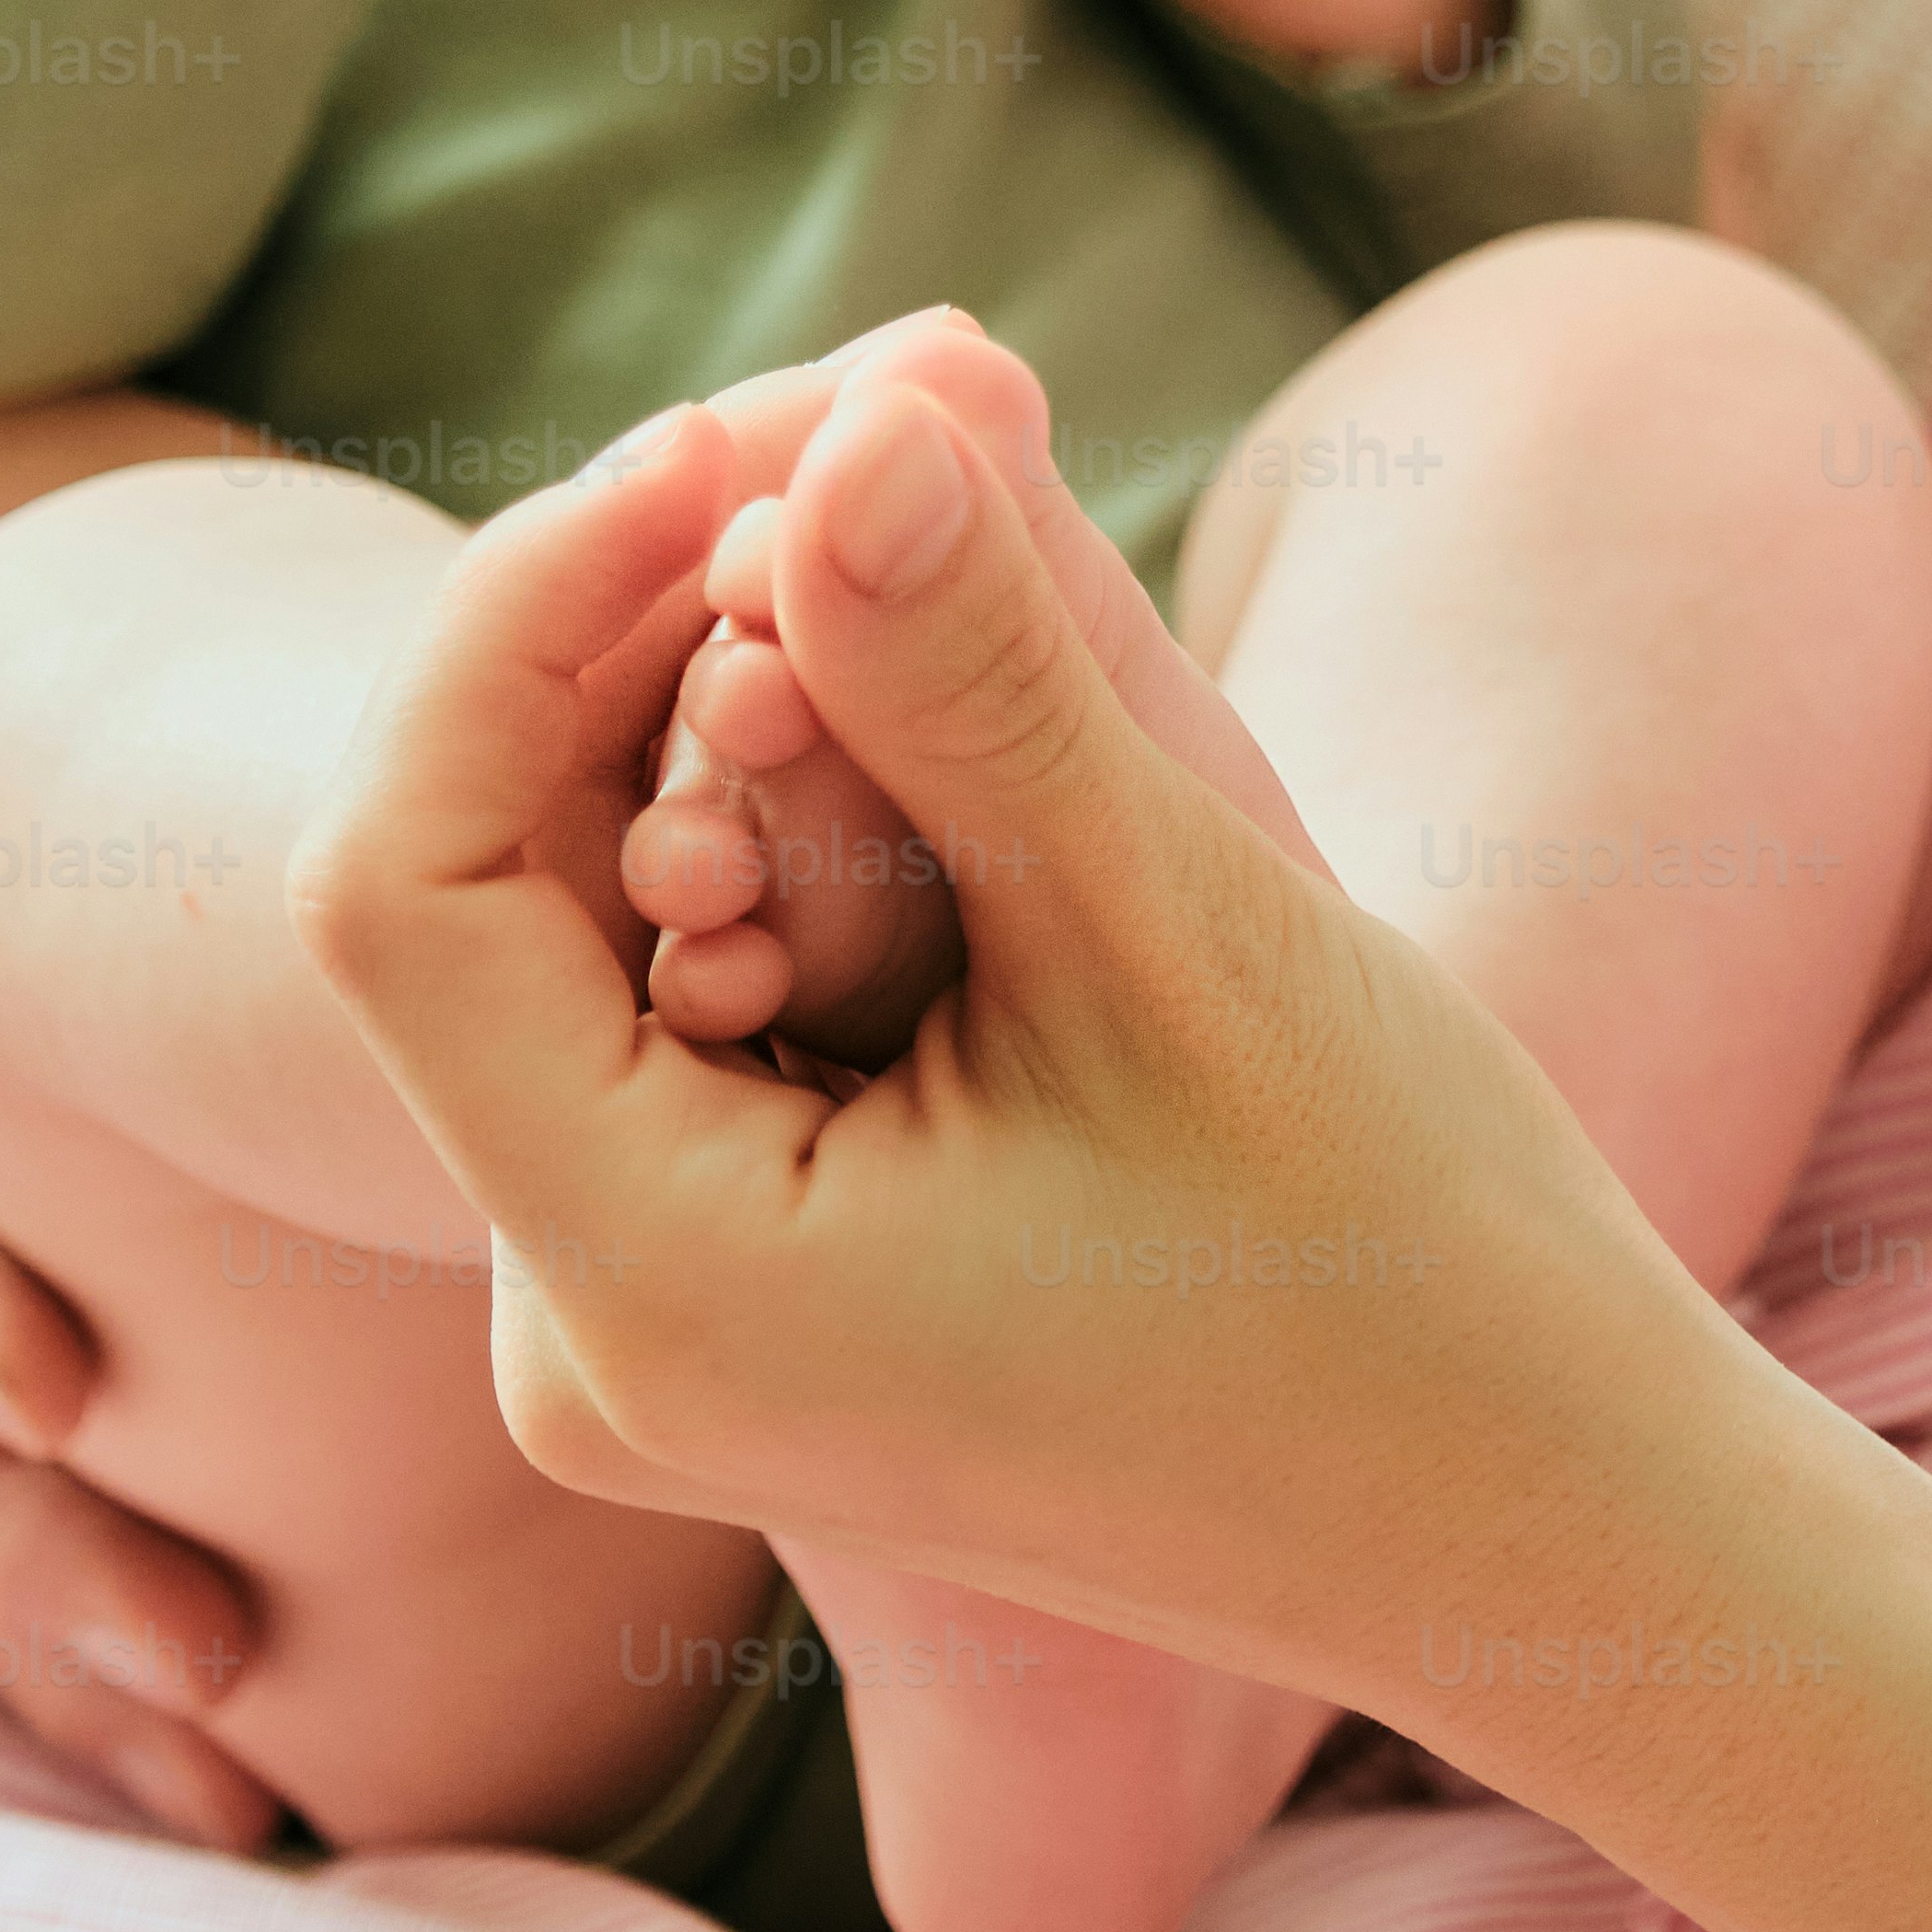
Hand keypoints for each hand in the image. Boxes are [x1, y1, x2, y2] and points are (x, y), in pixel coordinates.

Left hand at [294, 333, 1613, 1698]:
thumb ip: (981, 672)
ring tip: (902, 540)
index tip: (715, 445)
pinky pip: (681, 994)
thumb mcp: (1178, 936)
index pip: (399, 889)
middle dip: (636, 628)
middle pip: (482, 886)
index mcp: (651, 1297)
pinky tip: (927, 723)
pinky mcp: (745, 1281)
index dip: (510, 621)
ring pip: (586, 919)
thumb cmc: (1401, 1273)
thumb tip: (859, 408)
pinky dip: (784, 822)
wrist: (1532, 1523)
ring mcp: (659, 1323)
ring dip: (716, 702)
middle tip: (849, 431)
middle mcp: (594, 1337)